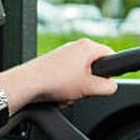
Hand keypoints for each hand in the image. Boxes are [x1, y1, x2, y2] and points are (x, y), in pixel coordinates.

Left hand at [0, 38, 117, 109]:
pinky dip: (66, 87)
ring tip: (67, 93)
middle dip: (90, 84)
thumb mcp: (90, 88)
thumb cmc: (55, 81)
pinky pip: (69, 77)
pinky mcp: (55, 64)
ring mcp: (64, 54)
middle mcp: (76, 46)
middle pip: (95, 68)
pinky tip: (59, 94)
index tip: (104, 84)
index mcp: (87, 46)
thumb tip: (112, 86)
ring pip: (81, 75)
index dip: (111, 72)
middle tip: (82, 90)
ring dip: (77, 89)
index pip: (111, 56)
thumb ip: (108, 87)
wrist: (28, 84)